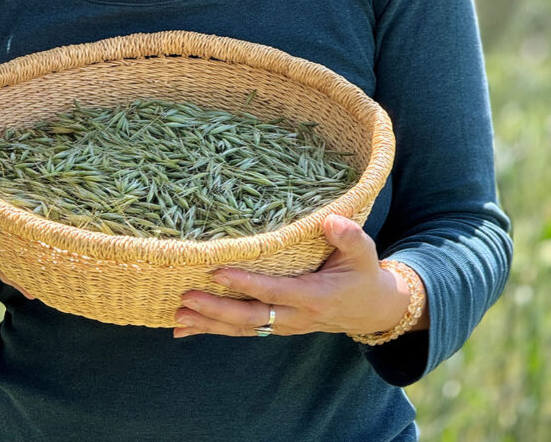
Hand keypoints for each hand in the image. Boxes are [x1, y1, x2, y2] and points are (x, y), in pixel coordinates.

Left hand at [174, 215, 415, 338]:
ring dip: (209, 324)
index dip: (245, 283)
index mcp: (313, 296)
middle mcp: (295, 316)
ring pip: (242, 328)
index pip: (272, 291)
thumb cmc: (363, 274)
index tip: (217, 272)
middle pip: (250, 317)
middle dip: (216, 309)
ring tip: (178, 318)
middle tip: (185, 298)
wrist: (372, 310)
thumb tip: (330, 220)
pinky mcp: (277, 326)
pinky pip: (244, 330)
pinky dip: (214, 330)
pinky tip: (186, 331)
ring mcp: (284, 325)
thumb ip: (348, 237)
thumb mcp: (364, 253)